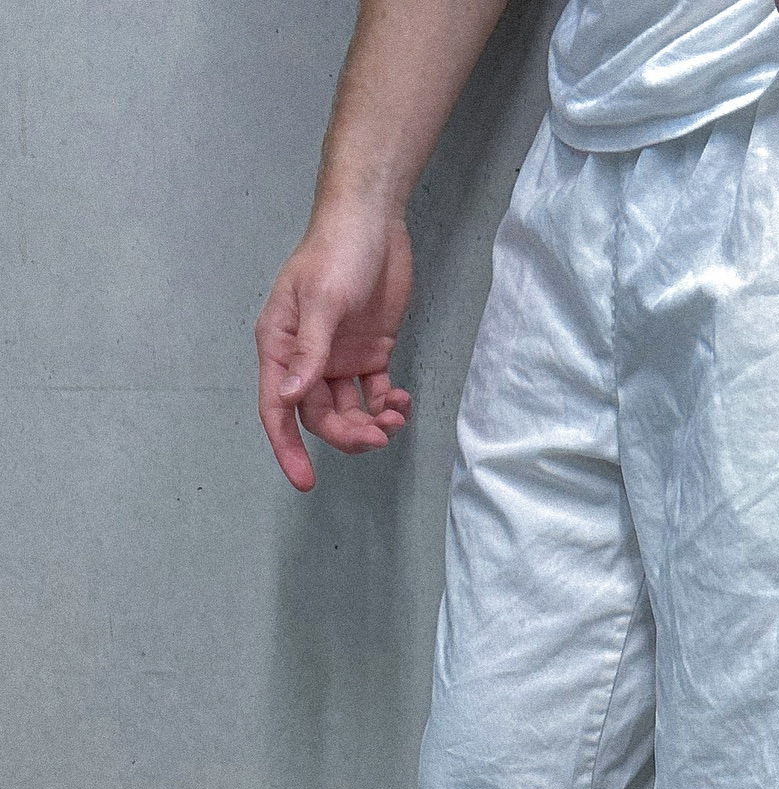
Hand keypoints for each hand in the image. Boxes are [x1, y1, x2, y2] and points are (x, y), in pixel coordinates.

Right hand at [255, 206, 413, 491]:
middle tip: (378, 436)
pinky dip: (388, 405)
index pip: (277, 408)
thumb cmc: (336, 250)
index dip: (288, 447)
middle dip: (348, 434)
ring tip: (396, 417)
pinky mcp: (369, 354)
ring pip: (350, 412)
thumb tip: (291, 397)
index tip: (305, 480)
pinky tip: (402, 401)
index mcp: (281, 346)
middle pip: (321, 417)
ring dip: (372, 424)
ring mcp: (338, 358)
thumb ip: (310, 352)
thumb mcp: (322, 301)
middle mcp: (306, 358)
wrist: (373, 221)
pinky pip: (374, 395)